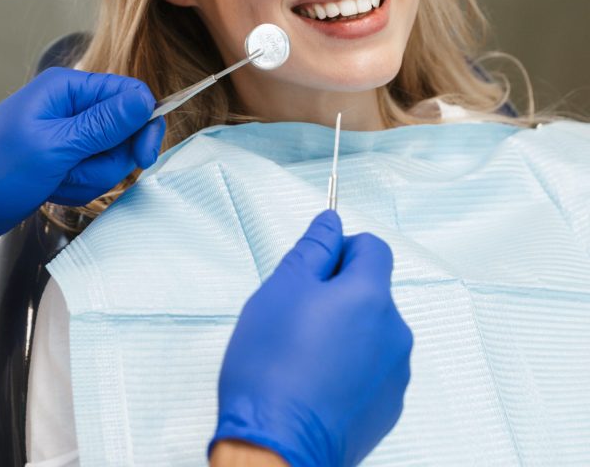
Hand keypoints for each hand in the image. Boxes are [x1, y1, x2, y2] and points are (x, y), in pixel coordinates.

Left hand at [0, 66, 164, 236]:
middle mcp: (72, 107)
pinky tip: (54, 188)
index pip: (130, 94)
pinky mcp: (67, 158)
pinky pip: (95, 172)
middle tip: (80, 170)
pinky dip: (79, 187)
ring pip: (112, 156)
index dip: (143, 124)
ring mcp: (70, 134)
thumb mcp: (54, 147)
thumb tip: (144, 102)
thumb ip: (103, 124)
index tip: (143, 155)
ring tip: (58, 180)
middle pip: (125, 130)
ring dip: (90, 177)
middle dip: (108, 159)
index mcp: (68, 89)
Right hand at [210, 210, 412, 466]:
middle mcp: (394, 332)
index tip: (315, 267)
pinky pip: (371, 366)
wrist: (277, 447)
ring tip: (302, 353)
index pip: (373, 247)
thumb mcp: (282, 289)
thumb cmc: (272, 369)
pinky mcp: (387, 405)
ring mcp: (394, 372)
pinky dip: (349, 364)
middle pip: (371, 289)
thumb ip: (313, 248)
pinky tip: (314, 380)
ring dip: (344, 329)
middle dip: (338, 291)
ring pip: (370, 329)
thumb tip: (330, 221)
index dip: (341, 248)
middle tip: (297, 313)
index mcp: (371, 296)